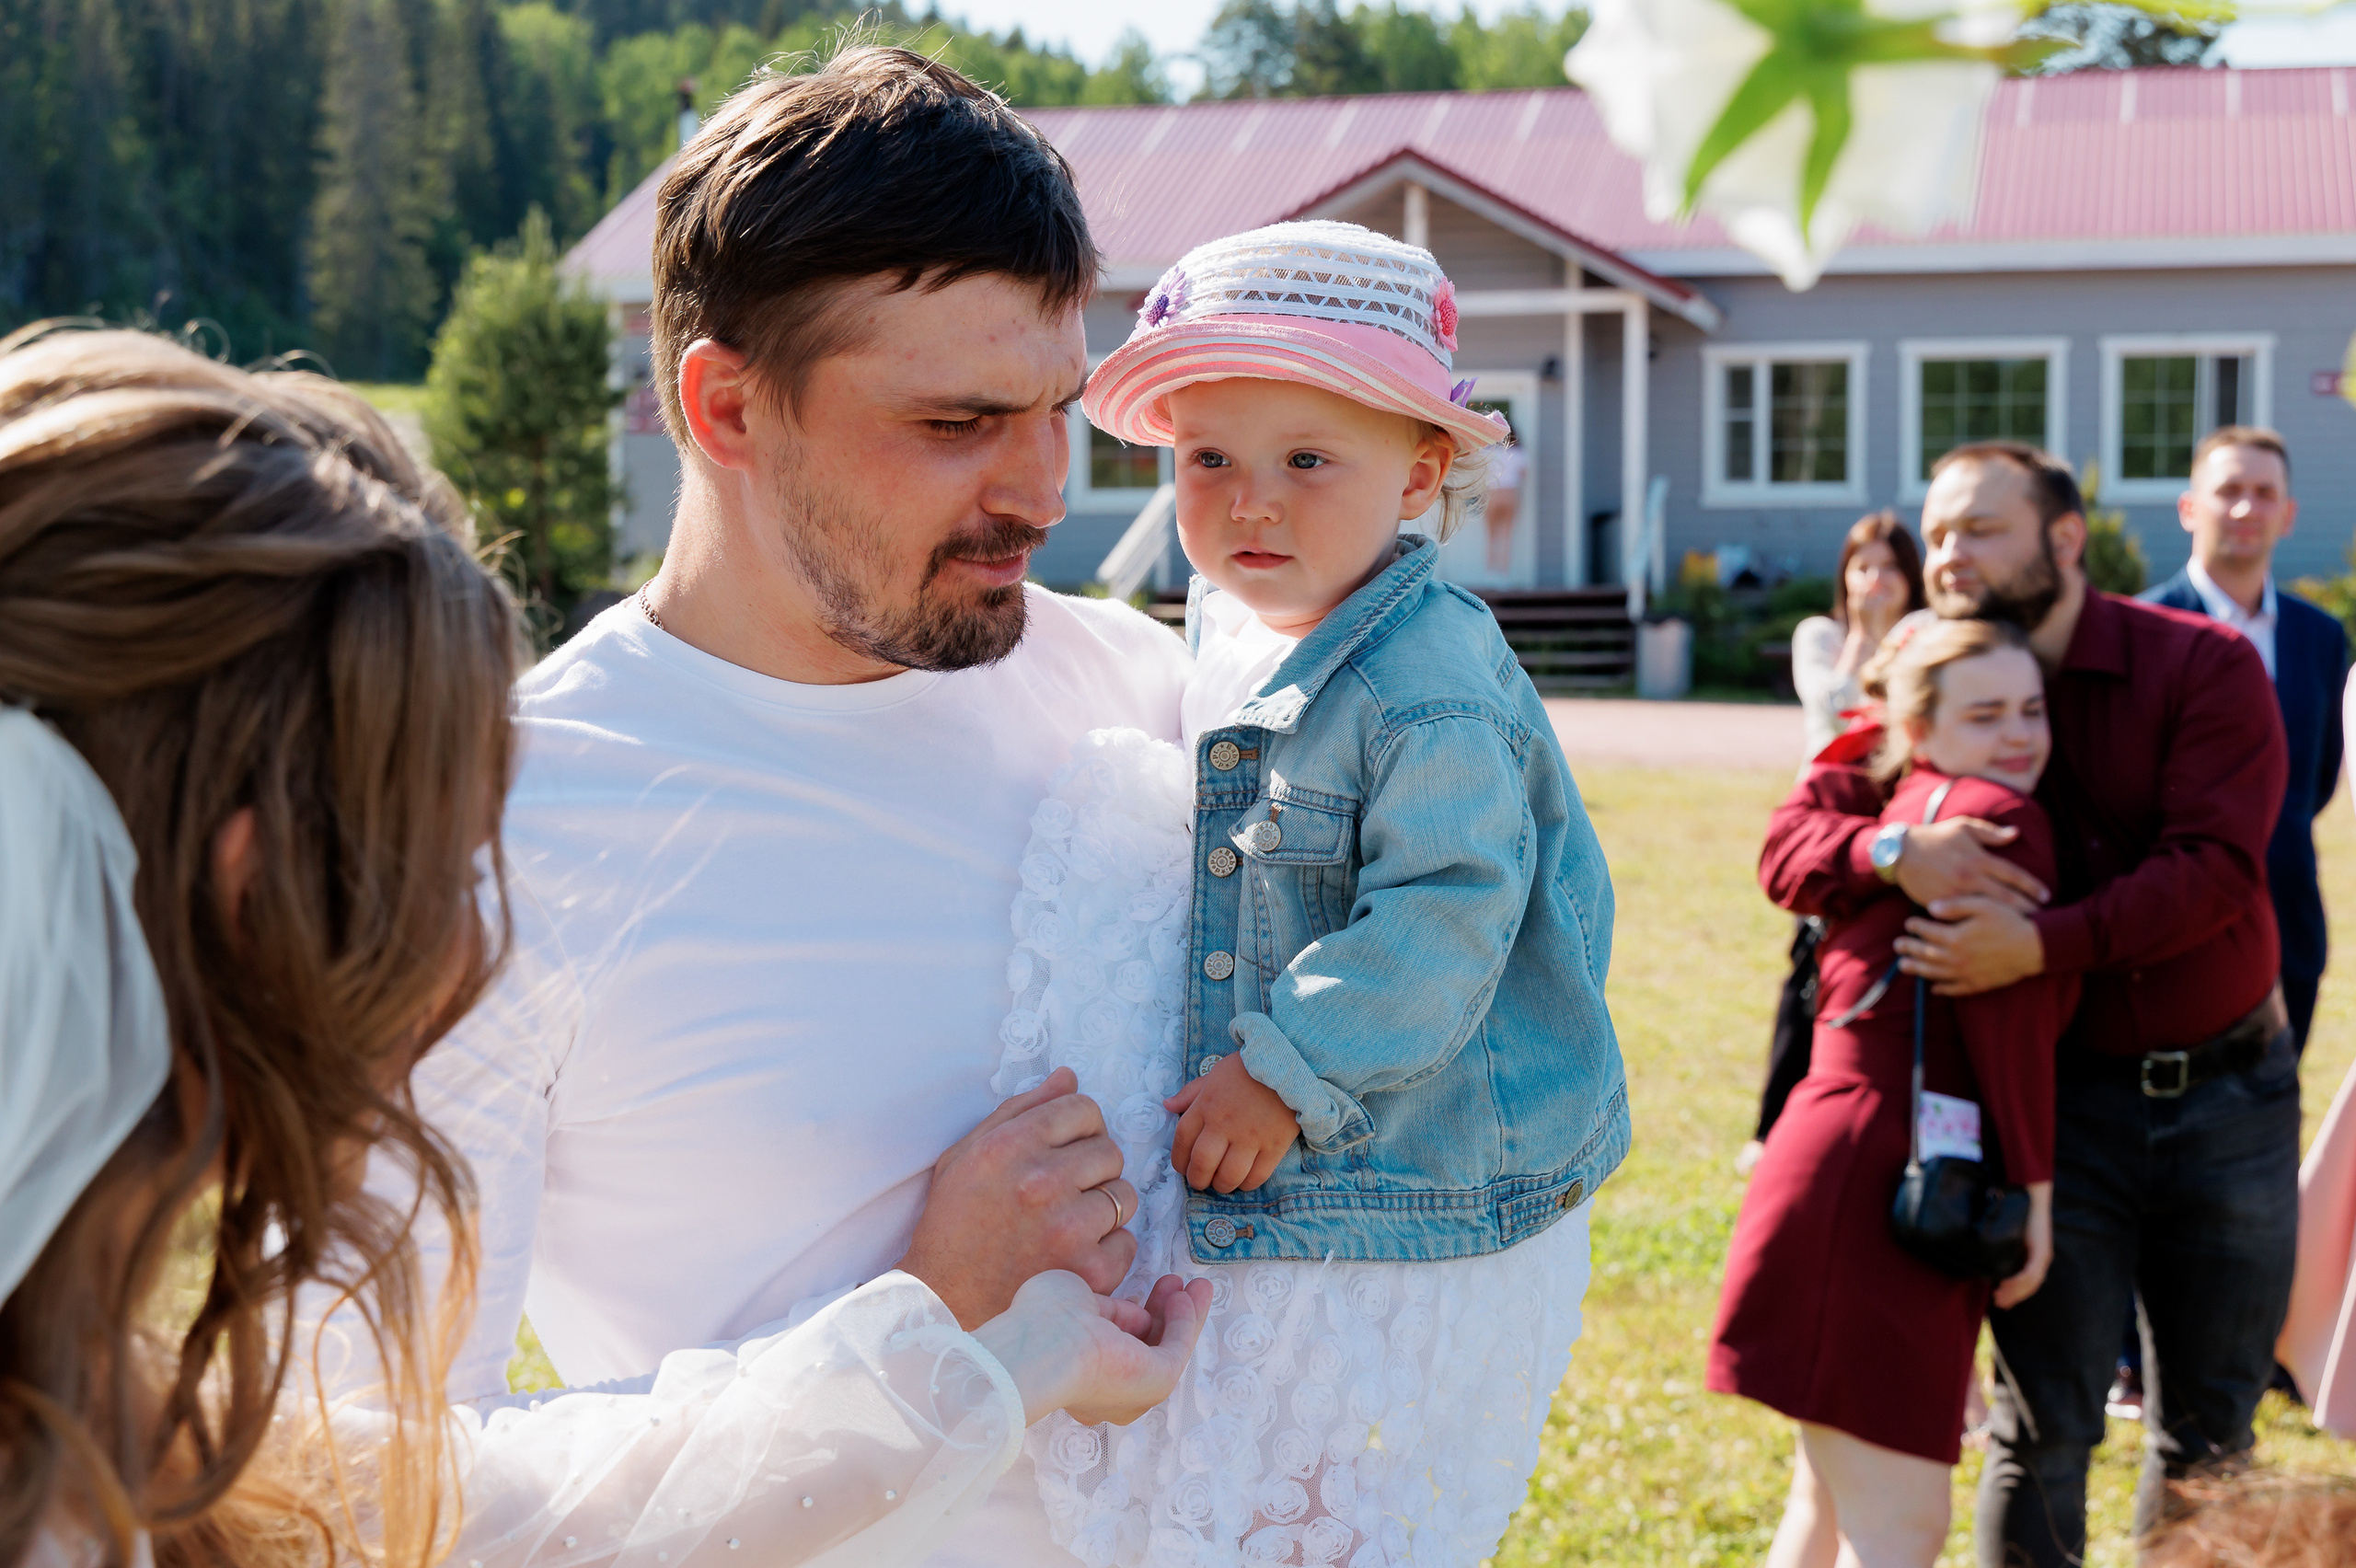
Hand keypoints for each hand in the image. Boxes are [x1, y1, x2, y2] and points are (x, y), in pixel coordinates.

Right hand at [896, 1067, 1137, 1327]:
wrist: (944, 1306)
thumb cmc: (953, 1227)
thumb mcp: (967, 1155)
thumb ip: (1020, 1110)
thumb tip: (1069, 1078)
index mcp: (1010, 1145)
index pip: (1083, 1109)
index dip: (1079, 1128)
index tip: (1065, 1150)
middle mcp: (1041, 1180)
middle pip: (1110, 1151)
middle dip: (1093, 1168)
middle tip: (1064, 1193)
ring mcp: (1068, 1227)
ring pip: (1123, 1195)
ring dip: (1103, 1209)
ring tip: (1068, 1225)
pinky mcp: (1088, 1271)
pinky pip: (1127, 1242)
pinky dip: (1108, 1250)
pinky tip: (1074, 1256)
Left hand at [971, 1270, 1214, 1427]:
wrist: (1044, 1345)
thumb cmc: (1043, 1320)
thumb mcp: (1072, 1300)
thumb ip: (1102, 1308)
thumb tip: (1130, 1314)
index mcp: (1079, 1377)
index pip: (1114, 1346)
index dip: (1133, 1316)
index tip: (1143, 1292)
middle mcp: (1108, 1394)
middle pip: (1147, 1349)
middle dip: (1165, 1315)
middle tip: (1178, 1285)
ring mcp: (1134, 1393)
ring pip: (1167, 1349)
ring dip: (1185, 1316)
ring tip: (1198, 1284)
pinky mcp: (1156, 1384)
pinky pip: (1176, 1349)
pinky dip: (1185, 1321)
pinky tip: (1184, 1294)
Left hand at [1163, 1054, 1298, 1192]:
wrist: (1289, 1064)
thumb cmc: (1249, 1068)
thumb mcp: (1214, 1074)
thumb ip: (1190, 1093)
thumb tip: (1167, 1106)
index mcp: (1206, 1105)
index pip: (1182, 1140)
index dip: (1178, 1160)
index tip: (1182, 1167)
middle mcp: (1224, 1124)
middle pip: (1202, 1163)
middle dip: (1197, 1179)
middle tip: (1200, 1182)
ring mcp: (1250, 1137)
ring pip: (1228, 1175)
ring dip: (1221, 1185)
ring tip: (1221, 1183)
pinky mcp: (1274, 1146)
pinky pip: (1256, 1176)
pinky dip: (1246, 1184)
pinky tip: (1244, 1180)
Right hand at [1892, 817, 2047, 912]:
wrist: (1900, 852)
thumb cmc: (1935, 836)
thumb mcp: (1963, 826)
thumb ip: (1991, 832)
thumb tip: (2015, 834)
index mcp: (1978, 858)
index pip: (2013, 874)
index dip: (2032, 886)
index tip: (2047, 896)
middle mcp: (1969, 877)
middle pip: (2005, 897)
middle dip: (2026, 908)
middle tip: (2042, 919)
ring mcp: (1955, 893)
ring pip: (1987, 910)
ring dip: (2005, 919)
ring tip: (2021, 927)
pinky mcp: (1941, 904)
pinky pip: (1963, 916)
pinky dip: (1978, 924)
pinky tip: (1990, 931)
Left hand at [1894, 896, 2045, 995]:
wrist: (2034, 947)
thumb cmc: (2009, 922)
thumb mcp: (1983, 905)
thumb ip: (1955, 906)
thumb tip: (1930, 908)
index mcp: (1956, 937)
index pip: (1927, 932)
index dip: (1916, 927)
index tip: (1908, 923)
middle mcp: (1957, 958)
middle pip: (1926, 954)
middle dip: (1910, 949)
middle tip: (1898, 945)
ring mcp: (1967, 974)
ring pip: (1935, 974)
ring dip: (1917, 970)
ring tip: (1904, 966)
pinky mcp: (1978, 984)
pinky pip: (1955, 990)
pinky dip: (1943, 989)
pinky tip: (1934, 988)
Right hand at [1993, 1182, 2053, 1309]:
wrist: (2032, 1196)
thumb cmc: (2021, 1212)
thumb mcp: (2012, 1234)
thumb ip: (2006, 1245)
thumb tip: (1990, 1254)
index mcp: (2036, 1257)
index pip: (2028, 1283)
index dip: (2015, 1294)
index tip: (2001, 1300)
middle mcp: (2042, 1260)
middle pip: (2030, 1287)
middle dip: (2014, 1297)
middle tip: (1998, 1304)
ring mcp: (2043, 1257)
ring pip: (2031, 1283)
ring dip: (2014, 1292)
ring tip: (1999, 1296)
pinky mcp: (2041, 1252)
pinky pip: (2030, 1273)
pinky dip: (2018, 1280)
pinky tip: (2005, 1283)